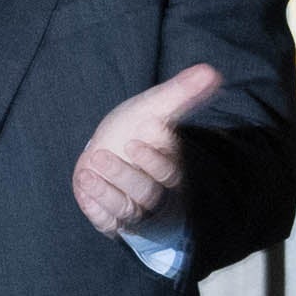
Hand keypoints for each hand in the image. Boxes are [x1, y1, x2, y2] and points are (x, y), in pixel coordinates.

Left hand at [71, 62, 223, 236]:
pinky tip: (83, 189)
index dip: (157, 154)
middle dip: (126, 175)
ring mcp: (135, 210)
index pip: (170, 170)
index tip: (149, 128)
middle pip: (149, 194)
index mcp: (170, 168)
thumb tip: (211, 71)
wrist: (104, 152)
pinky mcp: (113, 221)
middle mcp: (156, 194)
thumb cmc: (134, 129)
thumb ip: (181, 93)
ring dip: (106, 192)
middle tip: (103, 155)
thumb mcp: (155, 109)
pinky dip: (95, 209)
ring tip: (87, 172)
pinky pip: (107, 224)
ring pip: (127, 210)